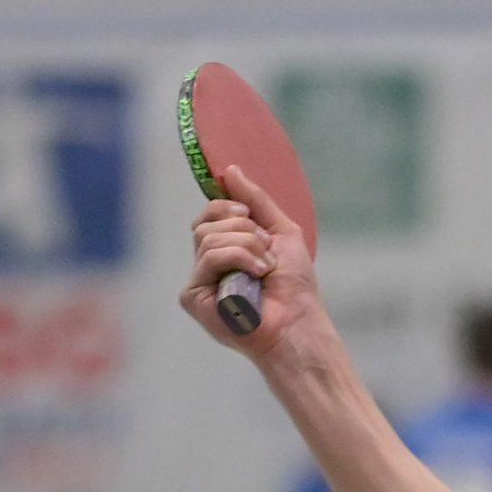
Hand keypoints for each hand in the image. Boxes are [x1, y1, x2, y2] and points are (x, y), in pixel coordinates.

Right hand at [180, 166, 319, 359]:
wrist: (298, 321)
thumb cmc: (294, 286)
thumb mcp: (281, 232)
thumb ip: (255, 200)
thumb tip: (229, 170)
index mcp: (226, 249)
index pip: (209, 214)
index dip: (227, 206)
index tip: (250, 214)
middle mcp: (208, 264)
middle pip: (206, 223)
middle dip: (242, 228)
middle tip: (265, 248)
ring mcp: (199, 280)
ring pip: (208, 238)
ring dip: (246, 245)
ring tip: (265, 267)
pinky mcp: (193, 296)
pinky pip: (208, 258)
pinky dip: (237, 258)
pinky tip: (256, 275)